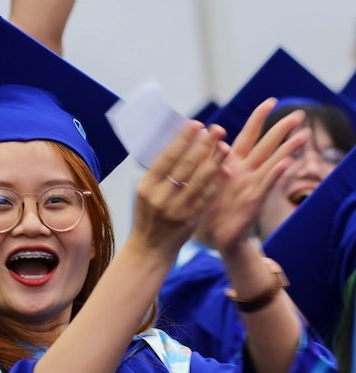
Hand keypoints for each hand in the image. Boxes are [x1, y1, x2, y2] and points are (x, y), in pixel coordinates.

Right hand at [129, 122, 227, 261]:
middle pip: (185, 165)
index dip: (183, 139)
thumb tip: (178, 145)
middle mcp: (159, 196)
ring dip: (214, 161)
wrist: (150, 249)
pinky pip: (207, 197)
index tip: (196, 124)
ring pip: (199, 180)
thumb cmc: (148, 215)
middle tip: (217, 129)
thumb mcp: (145, 193)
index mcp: (146, 186)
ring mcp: (176, 209)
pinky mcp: (190, 220)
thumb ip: (159, 174)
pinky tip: (226, 169)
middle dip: (203, 145)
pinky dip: (217, 182)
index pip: (167, 157)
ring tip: (225, 145)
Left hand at [199, 98, 309, 254]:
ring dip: (288, 148)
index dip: (259, 118)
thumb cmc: (207, 206)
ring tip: (305, 134)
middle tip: (300, 113)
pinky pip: (266, 183)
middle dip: (282, 128)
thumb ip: (205, 157)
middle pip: (266, 144)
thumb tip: (202, 131)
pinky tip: (288, 162)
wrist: (213, 235)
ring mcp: (252, 184)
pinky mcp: (254, 199)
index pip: (248, 135)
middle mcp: (246, 170)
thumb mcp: (201, 177)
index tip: (271, 101)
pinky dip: (276, 172)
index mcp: (232, 162)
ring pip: (272, 161)